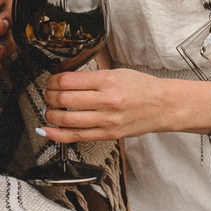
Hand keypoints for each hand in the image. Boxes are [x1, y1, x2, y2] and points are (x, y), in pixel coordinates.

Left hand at [38, 66, 201, 142]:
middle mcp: (107, 101)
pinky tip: (47, 131)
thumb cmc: (142, 88)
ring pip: (66, 119)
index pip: (68, 81)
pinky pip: (76, 137)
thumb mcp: (117, 73)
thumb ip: (91, 77)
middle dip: (49, 96)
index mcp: (108, 81)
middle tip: (47, 94)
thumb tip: (64, 81)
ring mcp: (107, 120)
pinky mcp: (108, 134)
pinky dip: (57, 135)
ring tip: (48, 110)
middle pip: (64, 99)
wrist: (162, 106)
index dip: (53, 81)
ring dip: (51, 114)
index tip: (51, 81)